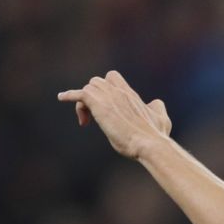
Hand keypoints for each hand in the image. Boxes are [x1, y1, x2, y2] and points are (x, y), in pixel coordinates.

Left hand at [57, 70, 171, 159]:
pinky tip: (61, 98)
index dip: (105, 89)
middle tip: (94, 117)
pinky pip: (80, 93)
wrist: (150, 143)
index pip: (113, 79)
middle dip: (93, 97)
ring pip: (89, 87)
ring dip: (85, 102)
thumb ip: (157, 108)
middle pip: (98, 82)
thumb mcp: (161, 118)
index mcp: (130, 94)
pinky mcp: (100, 105)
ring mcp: (109, 97)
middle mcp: (119, 92)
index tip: (106, 107)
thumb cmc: (155, 135)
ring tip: (87, 120)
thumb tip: (155, 102)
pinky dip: (69, 95)